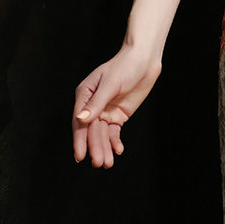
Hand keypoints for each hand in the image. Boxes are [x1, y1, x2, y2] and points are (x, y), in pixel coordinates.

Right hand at [72, 44, 161, 167]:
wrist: (144, 60)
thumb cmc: (125, 66)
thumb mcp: (110, 84)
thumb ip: (96, 103)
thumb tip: (80, 120)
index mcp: (85, 95)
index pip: (80, 121)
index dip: (80, 139)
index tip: (80, 156)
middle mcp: (92, 105)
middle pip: (92, 131)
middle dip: (95, 147)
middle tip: (99, 163)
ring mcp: (105, 111)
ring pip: (102, 134)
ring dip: (104, 148)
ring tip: (108, 163)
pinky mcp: (118, 115)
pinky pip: (114, 132)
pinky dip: (115, 142)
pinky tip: (118, 151)